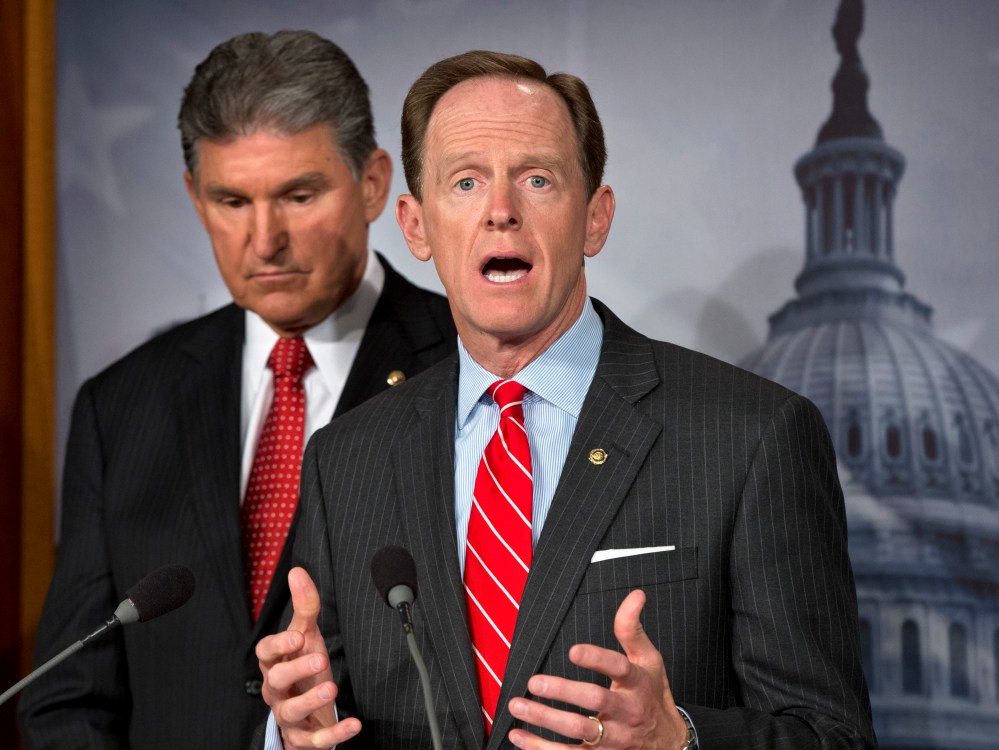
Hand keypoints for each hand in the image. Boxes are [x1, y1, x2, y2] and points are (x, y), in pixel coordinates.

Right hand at [256, 567, 360, 747]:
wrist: (305, 711)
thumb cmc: (303, 668)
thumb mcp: (307, 636)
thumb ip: (305, 606)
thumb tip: (298, 571)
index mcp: (274, 663)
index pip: (265, 652)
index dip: (278, 645)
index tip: (297, 636)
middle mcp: (276, 690)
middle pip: (275, 681)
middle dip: (296, 670)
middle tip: (320, 658)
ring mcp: (288, 715)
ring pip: (290, 712)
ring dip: (310, 701)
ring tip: (332, 688)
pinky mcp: (303, 738)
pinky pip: (315, 741)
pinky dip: (334, 734)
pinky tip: (354, 724)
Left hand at [507, 589, 687, 748]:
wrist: (668, 741)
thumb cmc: (652, 694)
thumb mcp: (649, 659)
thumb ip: (632, 629)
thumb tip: (635, 595)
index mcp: (638, 683)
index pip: (619, 667)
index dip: (596, 658)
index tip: (572, 651)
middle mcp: (626, 712)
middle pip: (595, 700)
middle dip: (563, 691)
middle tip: (534, 682)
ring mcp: (614, 738)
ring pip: (578, 731)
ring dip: (545, 720)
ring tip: (518, 705)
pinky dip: (541, 749)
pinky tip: (519, 736)